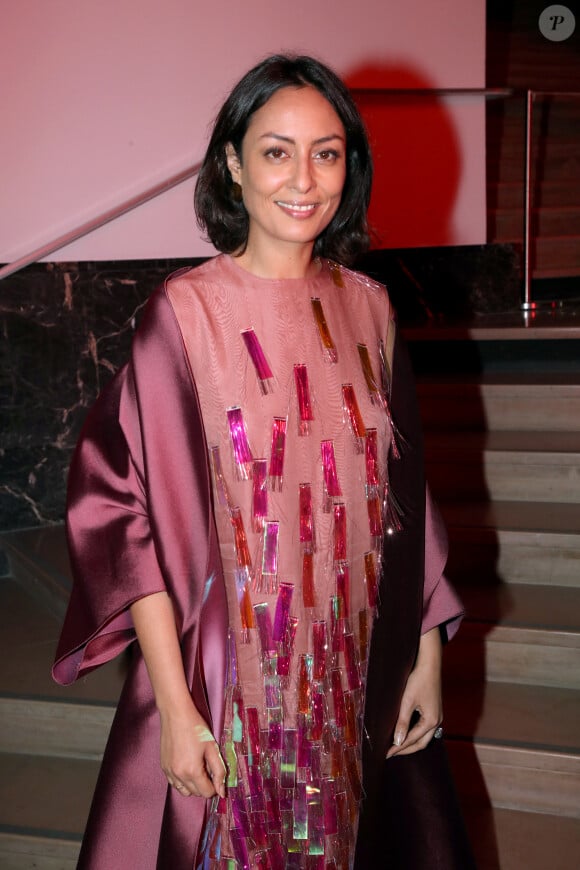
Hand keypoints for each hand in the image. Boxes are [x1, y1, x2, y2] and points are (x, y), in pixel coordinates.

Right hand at [160, 702, 226, 798]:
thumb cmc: (196, 728)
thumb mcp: (212, 748)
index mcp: (192, 771)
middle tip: (207, 767)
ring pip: (183, 791)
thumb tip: (221, 792)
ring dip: (192, 785)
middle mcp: (179, 775)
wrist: (176, 714)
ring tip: (197, 768)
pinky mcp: (164, 767)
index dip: (214, 786)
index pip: (206, 793)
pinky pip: (174, 783)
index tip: (216, 774)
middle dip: (204, 785)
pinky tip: (186, 766)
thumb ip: (219, 771)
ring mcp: (169, 772)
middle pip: (195, 793)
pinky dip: (182, 781)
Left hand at [386, 626, 442, 758]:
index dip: (398, 748)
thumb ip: (402, 722)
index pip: (412, 740)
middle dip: (406, 749)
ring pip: (424, 737)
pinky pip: (425, 729)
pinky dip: (415, 734)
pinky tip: (405, 732)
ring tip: (396, 745)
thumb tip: (397, 741)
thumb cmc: (418, 680)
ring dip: (411, 743)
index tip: (385, 754)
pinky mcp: (434, 711)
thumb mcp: (407, 702)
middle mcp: (437, 721)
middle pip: (421, 743)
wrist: (429, 664)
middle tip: (390, 753)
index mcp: (431, 721)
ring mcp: (437, 716)